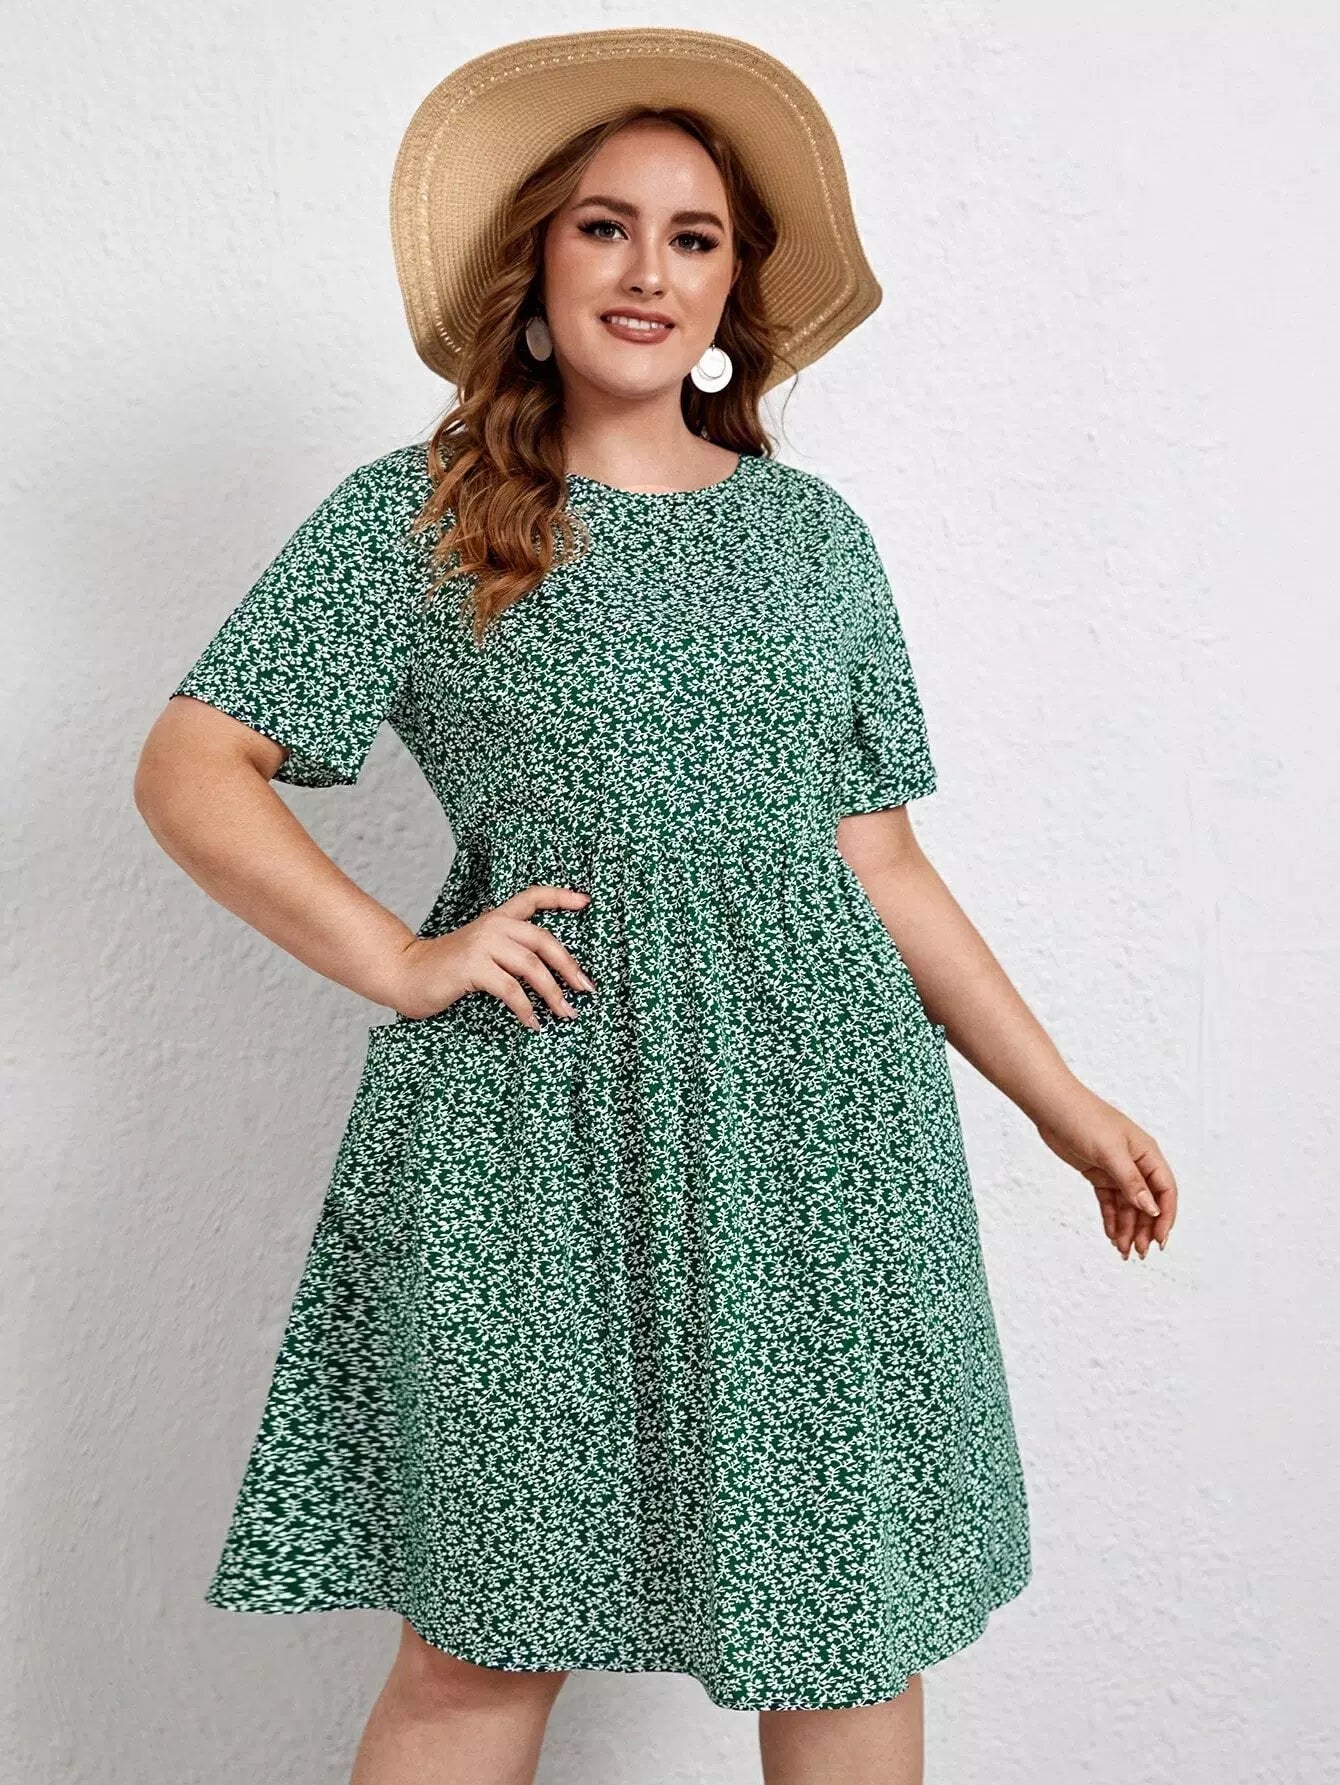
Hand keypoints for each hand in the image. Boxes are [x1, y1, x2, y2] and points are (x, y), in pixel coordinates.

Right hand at [389, 884, 595, 1029]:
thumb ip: (508, 951)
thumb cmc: (447, 969)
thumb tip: (550, 974)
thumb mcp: (480, 950)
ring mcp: (482, 945)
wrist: (406, 974)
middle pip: (543, 940)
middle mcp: (493, 926)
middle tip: (586, 989)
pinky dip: (526, 1009)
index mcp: (497, 918)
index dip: (561, 897)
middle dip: (569, 966)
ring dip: (553, 994)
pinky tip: (533, 1023)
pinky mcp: (472, 967)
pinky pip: (510, 989)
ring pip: (531, 967)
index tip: (586, 902)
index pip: (533, 897)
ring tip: (566, 1013)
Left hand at [1035, 1087, 1178, 1259]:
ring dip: (1127, 1228)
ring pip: (1128, 1205)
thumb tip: (1152, 1208)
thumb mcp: (1110, 1152)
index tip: (1159, 1241)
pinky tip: (1111, 1235)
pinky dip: (1111, 1218)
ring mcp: (1116, 1169)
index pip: (1165, 1190)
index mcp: (1147, 1153)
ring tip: (1122, 1251)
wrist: (1052, 1107)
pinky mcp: (1098, 1173)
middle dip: (1145, 1228)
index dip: (1166, 1217)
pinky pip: (1109, 1201)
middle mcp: (1135, 1163)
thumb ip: (1131, 1182)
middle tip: (1139, 1253)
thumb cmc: (1084, 1119)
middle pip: (1148, 1202)